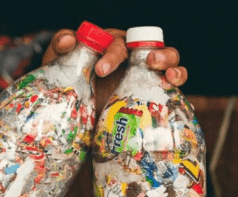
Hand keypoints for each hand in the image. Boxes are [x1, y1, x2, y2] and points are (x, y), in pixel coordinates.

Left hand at [42, 28, 186, 110]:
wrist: (78, 114)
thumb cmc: (69, 84)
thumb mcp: (59, 66)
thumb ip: (60, 47)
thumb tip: (69, 40)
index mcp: (109, 46)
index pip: (114, 43)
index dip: (110, 54)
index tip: (100, 71)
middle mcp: (130, 56)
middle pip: (146, 46)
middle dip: (151, 54)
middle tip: (147, 65)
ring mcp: (144, 72)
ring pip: (167, 56)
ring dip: (169, 59)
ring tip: (165, 72)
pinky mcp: (154, 89)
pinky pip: (173, 78)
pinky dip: (178, 76)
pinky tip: (173, 82)